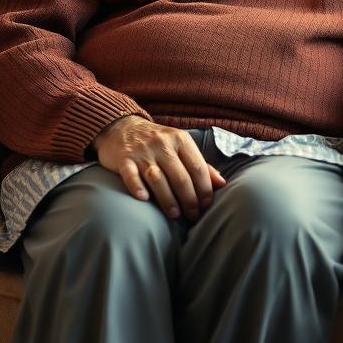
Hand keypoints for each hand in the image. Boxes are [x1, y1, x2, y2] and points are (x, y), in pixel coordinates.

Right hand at [93, 116, 225, 220]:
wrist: (121, 127)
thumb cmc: (157, 141)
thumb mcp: (180, 145)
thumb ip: (199, 163)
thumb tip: (221, 183)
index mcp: (180, 139)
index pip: (197, 167)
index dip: (204, 188)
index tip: (207, 204)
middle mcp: (162, 144)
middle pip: (180, 176)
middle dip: (189, 199)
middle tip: (193, 216)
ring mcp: (142, 152)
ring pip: (158, 178)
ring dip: (168, 199)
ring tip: (175, 215)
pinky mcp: (124, 159)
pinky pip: (131, 175)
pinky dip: (137, 187)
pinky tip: (144, 199)